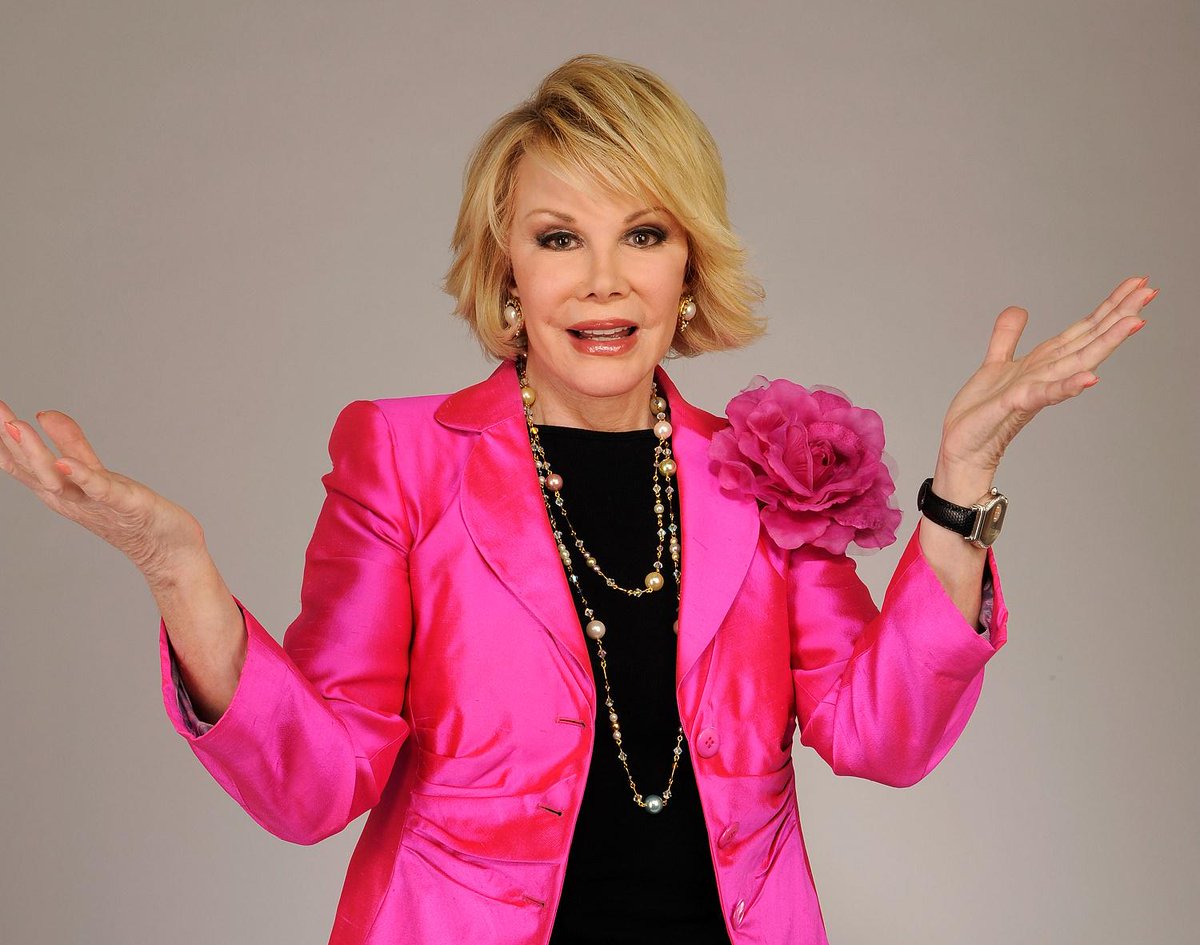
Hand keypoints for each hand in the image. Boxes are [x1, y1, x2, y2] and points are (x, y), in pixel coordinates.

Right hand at [0, 403, 205, 579]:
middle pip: (32, 468)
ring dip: (36, 453)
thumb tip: (42, 413)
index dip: (2, 439)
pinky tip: (66, 463)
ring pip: (56, 480)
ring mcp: (95, 504)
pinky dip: (82, 477)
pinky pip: (100, 491)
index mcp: (58, 489)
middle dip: (10, 441)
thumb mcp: (92, 471)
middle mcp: (69, 499)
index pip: (21, 463)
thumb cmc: (126, 512)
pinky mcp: (124, 505)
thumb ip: (69, 442)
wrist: (166, 551)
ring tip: (17, 426)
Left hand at [936, 274, 1155, 473]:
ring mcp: (1035, 390)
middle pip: (1089, 340)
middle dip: (1119, 315)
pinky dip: (1067, 386)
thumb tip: (1019, 308)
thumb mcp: (995, 363)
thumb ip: (1008, 337)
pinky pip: (1045, 394)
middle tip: (1149, 290)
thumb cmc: (981, 413)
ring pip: (1077, 362)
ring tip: (1135, 321)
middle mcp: (1047, 374)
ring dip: (1106, 342)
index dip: (1109, 306)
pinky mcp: (1015, 406)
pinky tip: (1090, 378)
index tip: (1137, 283)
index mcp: (1043, 362)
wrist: (962, 447)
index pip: (1083, 329)